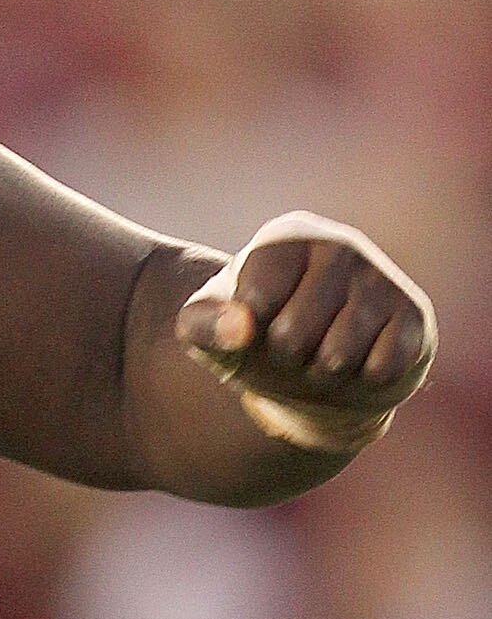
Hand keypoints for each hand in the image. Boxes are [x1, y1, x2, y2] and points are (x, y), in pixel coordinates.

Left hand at [177, 213, 434, 452]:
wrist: (316, 365)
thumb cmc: (256, 337)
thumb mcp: (208, 330)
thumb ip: (203, 324)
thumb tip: (239, 327)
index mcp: (284, 238)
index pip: (253, 303)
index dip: (245, 333)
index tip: (254, 323)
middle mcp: (338, 246)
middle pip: (291, 336)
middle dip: (284, 359)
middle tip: (292, 347)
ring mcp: (381, 278)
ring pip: (336, 357)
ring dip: (321, 373)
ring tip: (322, 354)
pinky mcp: (415, 315)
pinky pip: (380, 369)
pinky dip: (361, 380)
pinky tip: (360, 359)